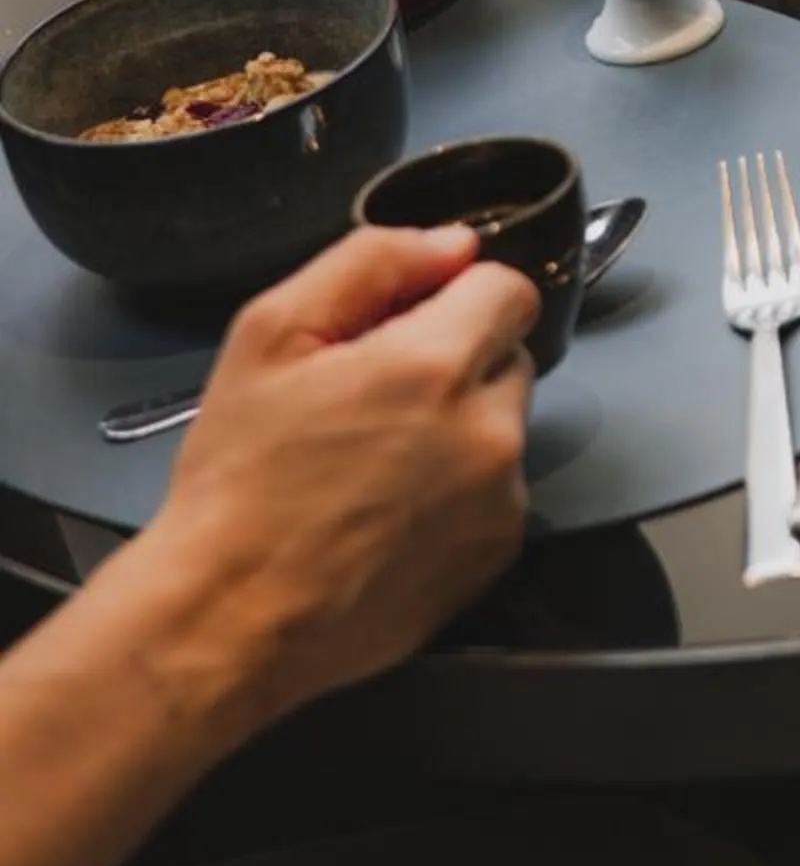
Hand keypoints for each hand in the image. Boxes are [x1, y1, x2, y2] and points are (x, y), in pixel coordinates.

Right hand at [137, 224, 537, 729]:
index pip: (507, 288)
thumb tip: (454, 244)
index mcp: (436, 366)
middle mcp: (488, 432)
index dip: (452, 296)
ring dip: (459, 428)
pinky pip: (497, 492)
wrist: (226, 620)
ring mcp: (499, 501)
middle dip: (453, 363)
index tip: (404, 326)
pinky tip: (390, 513)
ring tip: (373, 466)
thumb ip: (372, 262)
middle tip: (373, 400)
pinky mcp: (495, 556)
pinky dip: (459, 491)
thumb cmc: (239, 480)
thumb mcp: (271, 334)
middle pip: (506, 356)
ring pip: (502, 426)